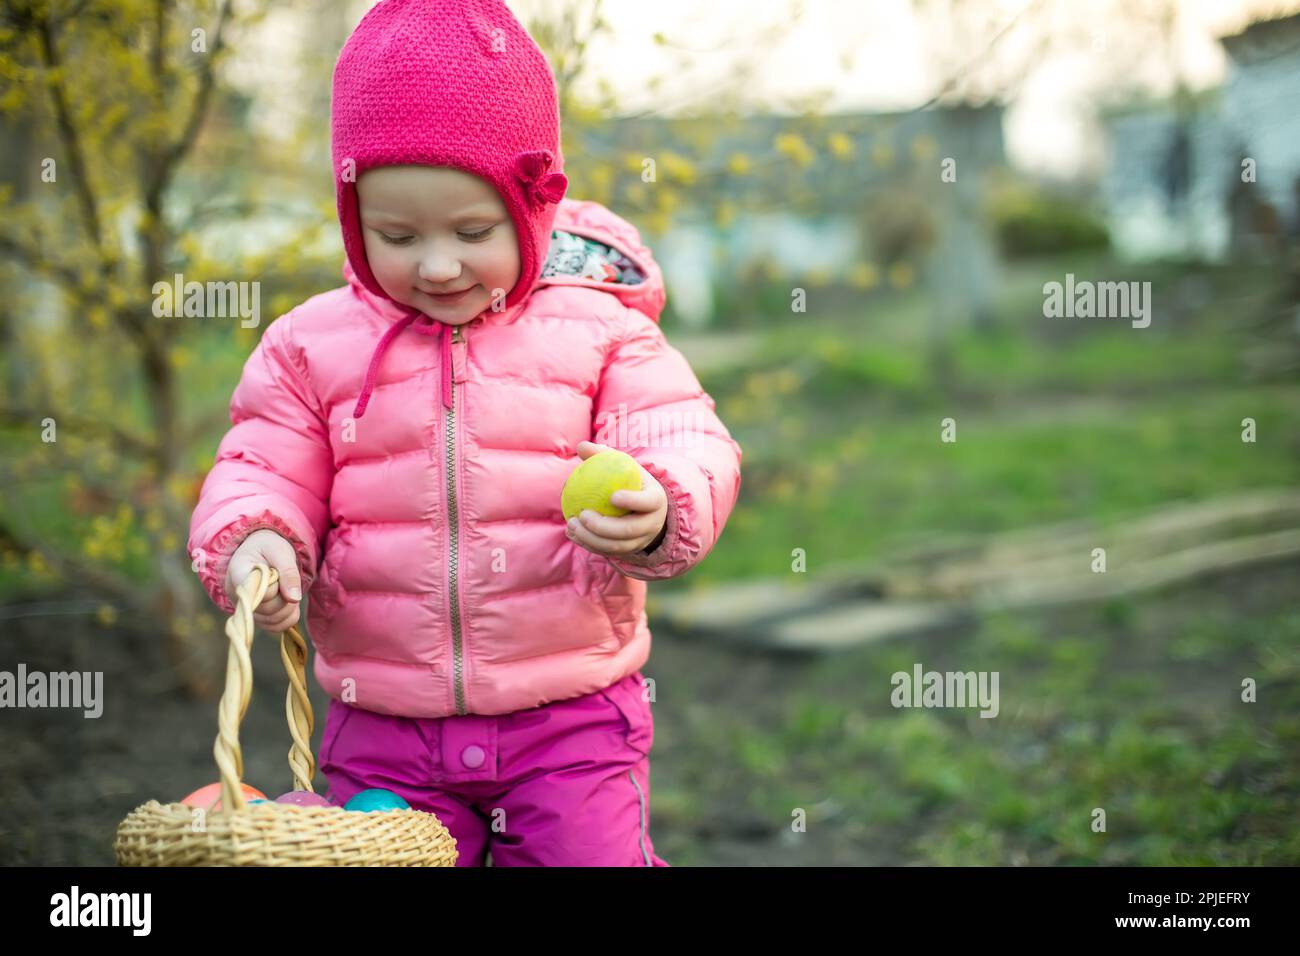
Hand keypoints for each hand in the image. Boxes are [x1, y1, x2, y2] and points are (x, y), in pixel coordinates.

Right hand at [223, 529, 302, 632]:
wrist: (262, 550)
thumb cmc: (269, 547)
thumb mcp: (280, 551)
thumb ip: (288, 572)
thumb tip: (294, 598)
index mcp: (238, 574)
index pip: (257, 592)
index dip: (275, 586)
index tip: (275, 572)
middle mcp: (237, 596)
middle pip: (266, 610)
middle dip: (285, 598)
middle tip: (287, 581)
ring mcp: (246, 609)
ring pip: (272, 622)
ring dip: (289, 609)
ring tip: (288, 590)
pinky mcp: (257, 617)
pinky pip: (275, 627)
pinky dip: (288, 618)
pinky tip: (290, 604)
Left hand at [566, 441, 667, 557]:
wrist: (646, 508)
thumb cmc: (630, 481)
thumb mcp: (623, 466)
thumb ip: (603, 455)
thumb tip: (581, 446)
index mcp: (656, 500)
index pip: (648, 502)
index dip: (632, 501)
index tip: (612, 496)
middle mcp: (652, 524)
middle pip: (628, 530)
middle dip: (603, 526)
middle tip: (582, 514)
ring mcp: (641, 540)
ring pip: (616, 546)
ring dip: (591, 538)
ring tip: (572, 524)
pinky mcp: (628, 551)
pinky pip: (607, 551)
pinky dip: (588, 544)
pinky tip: (571, 533)